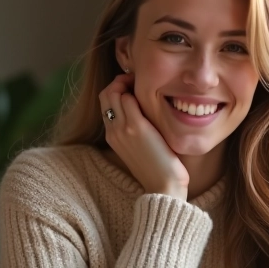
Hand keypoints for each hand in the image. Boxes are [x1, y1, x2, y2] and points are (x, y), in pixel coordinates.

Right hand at [99, 74, 188, 199]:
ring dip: (127, 82)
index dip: (116, 89)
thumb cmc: (158, 168)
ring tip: (143, 83)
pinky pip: (129, 99)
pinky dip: (137, 90)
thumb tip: (143, 113)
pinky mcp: (136, 127)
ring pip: (114, 93)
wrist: (163, 186)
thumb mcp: (139, 148)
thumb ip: (135, 130)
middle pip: (105, 94)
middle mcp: (112, 131)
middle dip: (119, 81)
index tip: (132, 86)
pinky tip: (151, 93)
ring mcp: (122, 129)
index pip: (105, 102)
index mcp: (111, 136)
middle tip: (137, 80)